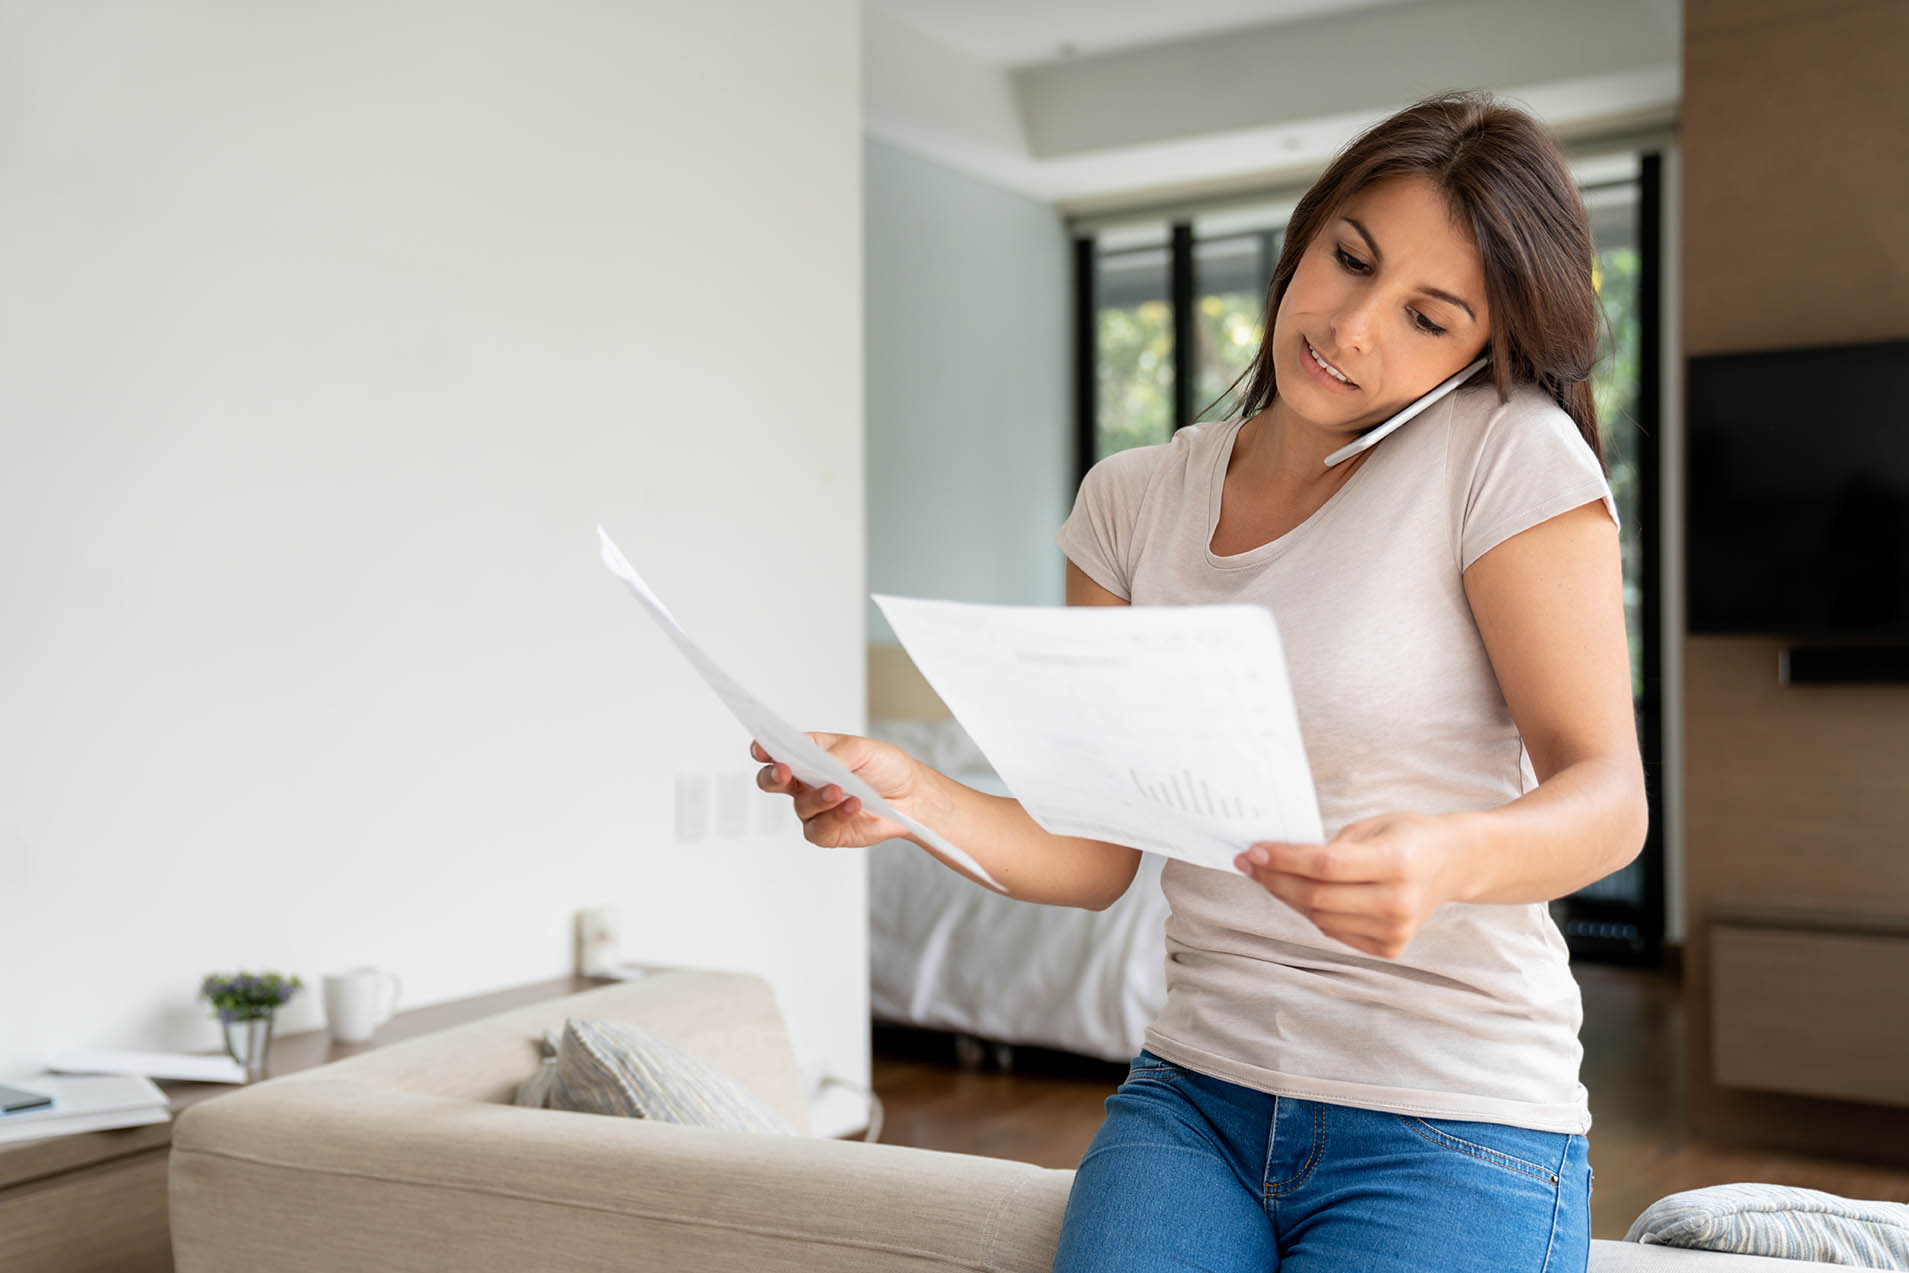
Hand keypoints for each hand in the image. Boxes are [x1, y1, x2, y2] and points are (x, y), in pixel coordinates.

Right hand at [750, 733, 925, 849]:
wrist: (911, 797)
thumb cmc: (884, 767)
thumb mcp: (863, 749)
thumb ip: (835, 755)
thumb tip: (816, 763)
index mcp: (809, 755)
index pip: (777, 750)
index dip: (764, 750)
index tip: (762, 749)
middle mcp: (806, 782)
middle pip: (772, 781)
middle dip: (773, 776)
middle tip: (783, 771)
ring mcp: (815, 808)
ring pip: (800, 806)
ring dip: (818, 798)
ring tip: (840, 790)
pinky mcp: (827, 831)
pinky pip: (818, 829)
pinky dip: (835, 817)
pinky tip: (853, 806)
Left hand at [1233, 811, 1470, 959]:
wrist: (1452, 864)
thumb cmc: (1410, 837)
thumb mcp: (1373, 827)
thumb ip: (1332, 847)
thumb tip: (1279, 859)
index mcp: (1397, 864)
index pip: (1326, 866)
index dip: (1284, 860)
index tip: (1254, 851)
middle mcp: (1398, 902)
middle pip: (1317, 897)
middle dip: (1275, 879)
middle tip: (1249, 863)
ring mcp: (1396, 931)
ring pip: (1319, 918)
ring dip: (1287, 896)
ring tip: (1268, 875)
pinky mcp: (1390, 948)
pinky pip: (1333, 931)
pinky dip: (1311, 913)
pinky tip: (1299, 894)